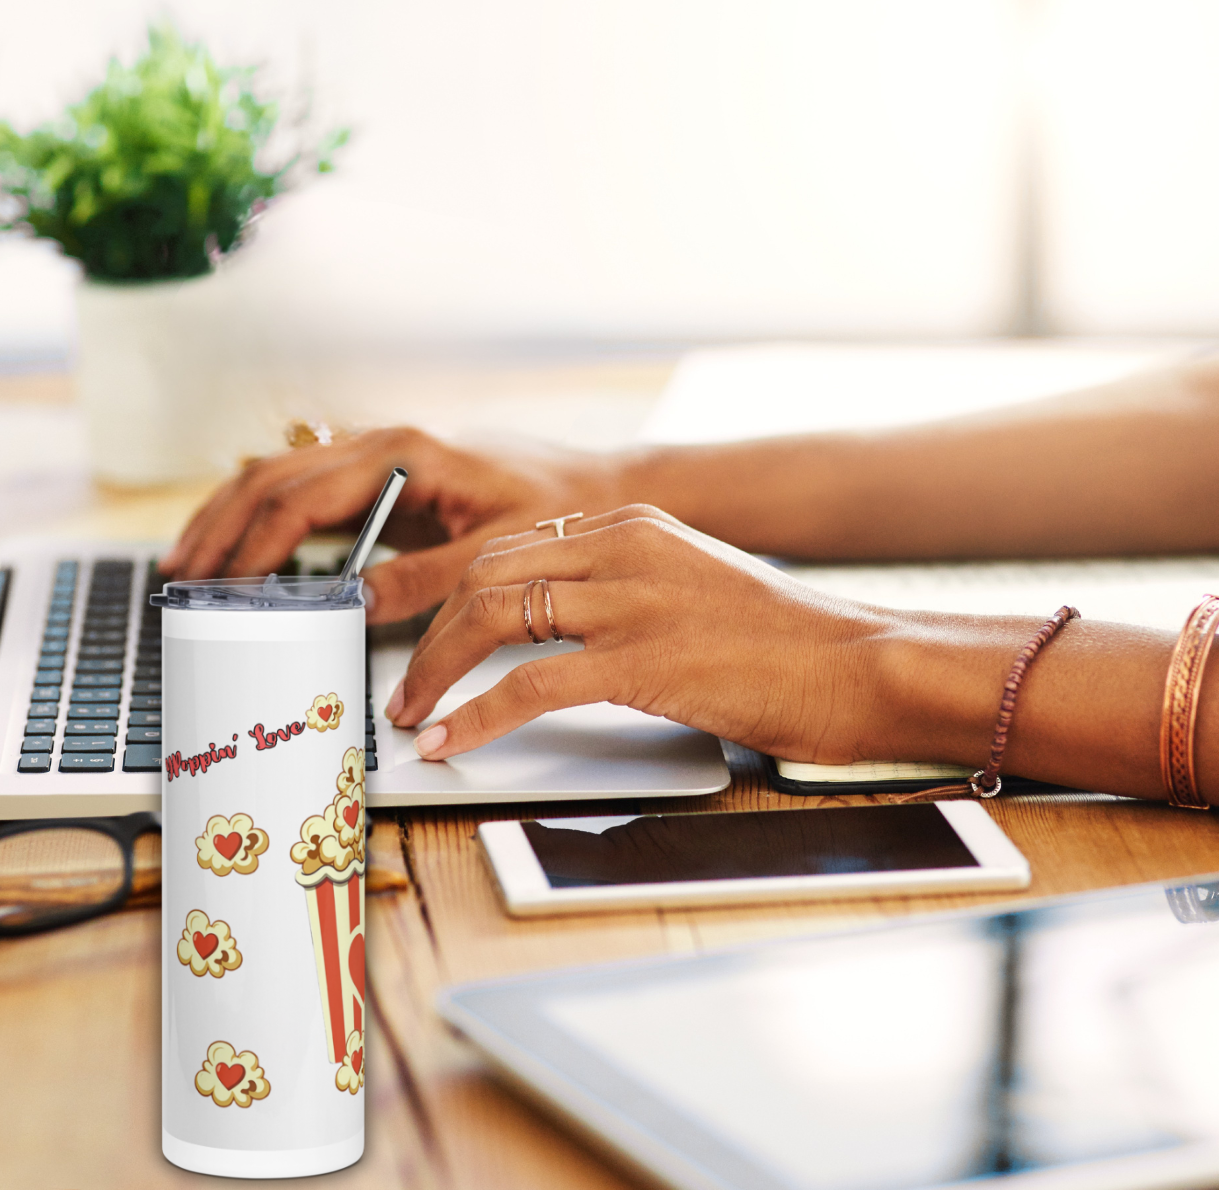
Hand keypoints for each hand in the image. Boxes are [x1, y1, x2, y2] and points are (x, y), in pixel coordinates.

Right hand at [158, 428, 622, 623]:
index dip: (256, 546)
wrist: (597, 488)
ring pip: (280, 477)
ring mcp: (380, 459)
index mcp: (406, 452)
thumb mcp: (496, 552)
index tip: (225, 587)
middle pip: (273, 478)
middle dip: (221, 526)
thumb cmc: (558, 507)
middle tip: (180, 575)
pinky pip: (307, 494)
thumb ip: (425, 579)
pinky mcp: (387, 482)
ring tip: (190, 561)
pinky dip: (266, 519)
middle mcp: (384, 445)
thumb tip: (355, 604)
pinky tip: (244, 549)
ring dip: (231, 516)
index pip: (304, 498)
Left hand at [386, 505, 894, 763]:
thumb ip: (627, 586)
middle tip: (409, 683)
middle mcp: (623, 549)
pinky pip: (529, 684)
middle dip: (432, 632)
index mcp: (632, 526)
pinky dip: (476, 714)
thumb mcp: (692, 584)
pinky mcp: (643, 660)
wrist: (857, 663)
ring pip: (493, 617)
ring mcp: (632, 600)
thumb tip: (558, 625)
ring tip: (413, 713)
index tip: (431, 637)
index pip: (512, 548)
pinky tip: (450, 740)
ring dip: (436, 670)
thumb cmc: (784, 639)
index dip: (456, 596)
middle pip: (488, 575)